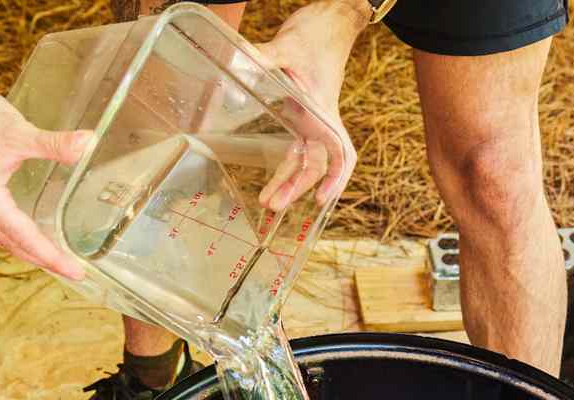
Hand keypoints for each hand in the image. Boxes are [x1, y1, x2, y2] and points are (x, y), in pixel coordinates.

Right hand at [0, 71, 91, 278]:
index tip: (75, 271)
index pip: (26, 238)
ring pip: (0, 237)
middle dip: (43, 260)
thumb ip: (54, 143)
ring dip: (25, 251)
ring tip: (49, 259)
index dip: (53, 257)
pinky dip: (10, 234)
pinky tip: (19, 231)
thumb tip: (87, 144)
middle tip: (71, 272)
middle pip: (13, 245)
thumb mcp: (18, 131)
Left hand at [253, 1, 365, 210]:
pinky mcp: (302, 112)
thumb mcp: (286, 46)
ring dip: (288, 181)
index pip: (339, 153)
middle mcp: (319, 119)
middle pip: (315, 165)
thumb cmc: (317, 34)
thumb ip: (260, 56)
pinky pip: (298, 147)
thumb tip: (234, 60)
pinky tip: (276, 179)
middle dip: (295, 187)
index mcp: (321, 110)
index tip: (321, 200)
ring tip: (266, 200)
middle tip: (270, 206)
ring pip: (304, 159)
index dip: (335, 179)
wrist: (330, 20)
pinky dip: (289, 165)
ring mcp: (311, 118)